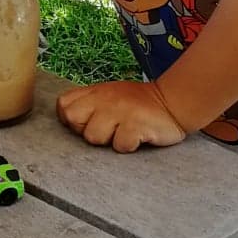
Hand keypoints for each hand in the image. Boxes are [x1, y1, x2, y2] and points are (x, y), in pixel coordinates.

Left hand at [56, 78, 186, 153]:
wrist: (173, 102)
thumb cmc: (138, 104)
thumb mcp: (109, 95)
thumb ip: (88, 103)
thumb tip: (66, 118)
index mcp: (95, 92)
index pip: (63, 105)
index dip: (71, 118)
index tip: (88, 122)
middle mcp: (104, 99)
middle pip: (73, 120)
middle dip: (86, 130)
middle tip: (107, 129)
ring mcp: (120, 110)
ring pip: (93, 136)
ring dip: (109, 140)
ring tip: (125, 131)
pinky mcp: (136, 125)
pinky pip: (119, 144)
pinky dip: (129, 146)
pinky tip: (138, 137)